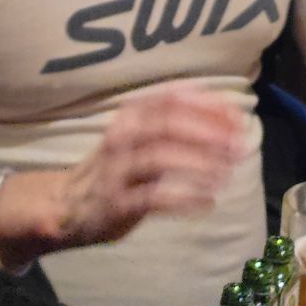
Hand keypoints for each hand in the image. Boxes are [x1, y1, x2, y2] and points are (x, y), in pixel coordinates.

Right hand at [0, 90, 245, 265]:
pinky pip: (153, 198)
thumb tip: (228, 118)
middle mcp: (121, 136)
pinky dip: (184, 199)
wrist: (66, 206)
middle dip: (208, 134)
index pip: (172, 99)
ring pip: (160, 158)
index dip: (209, 106)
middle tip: (238, 147)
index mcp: (130, 116)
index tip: (239, 118)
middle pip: (168, 125)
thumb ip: (176, 126)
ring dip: (199, 165)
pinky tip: (208, 203)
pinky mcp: (116, 203)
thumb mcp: (140, 138)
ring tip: (226, 175)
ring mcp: (116, 170)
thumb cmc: (116, 169)